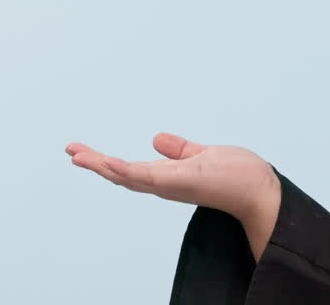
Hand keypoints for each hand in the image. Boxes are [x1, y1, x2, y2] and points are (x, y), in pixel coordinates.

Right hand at [65, 132, 279, 226]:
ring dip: (101, 166)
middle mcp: (165, 185)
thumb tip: (157, 139)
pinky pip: (147, 176)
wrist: (259, 190)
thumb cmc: (237, 175)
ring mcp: (171, 184)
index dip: (106, 163)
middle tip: (71, 150)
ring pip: (128, 176)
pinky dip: (125, 170)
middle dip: (95, 164)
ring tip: (78, 155)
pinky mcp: (180, 181)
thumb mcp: (202, 155)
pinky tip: (108, 162)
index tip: (83, 152)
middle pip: (122, 176)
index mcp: (168, 178)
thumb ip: (180, 149)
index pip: (131, 171)